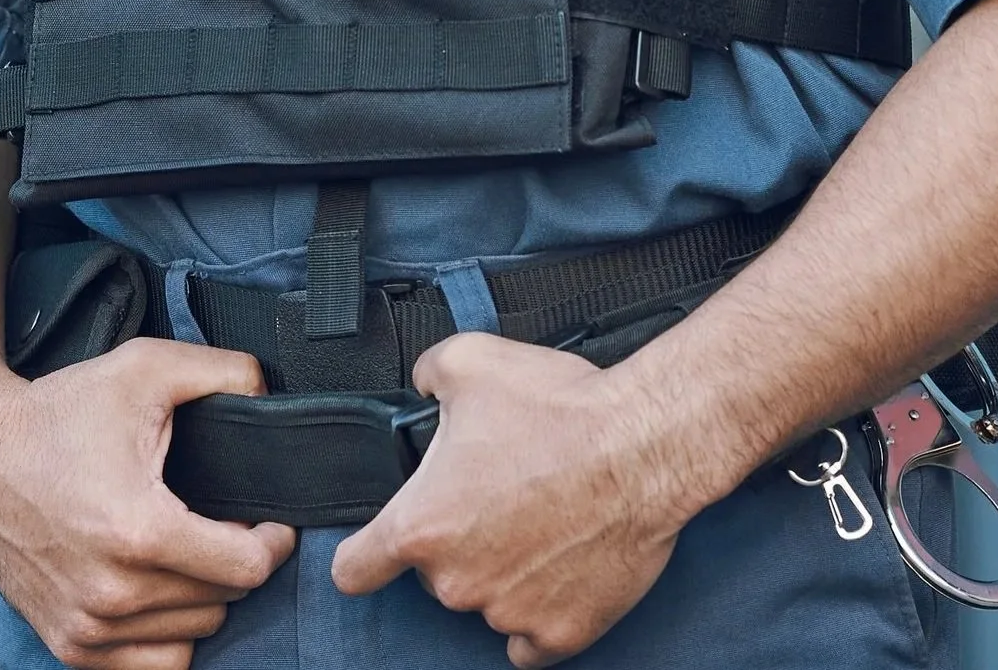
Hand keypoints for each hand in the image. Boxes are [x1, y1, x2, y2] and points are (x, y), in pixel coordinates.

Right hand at [0, 339, 295, 669]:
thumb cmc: (59, 412)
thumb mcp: (148, 366)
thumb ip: (226, 373)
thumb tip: (270, 393)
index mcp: (139, 531)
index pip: (246, 568)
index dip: (273, 540)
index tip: (271, 520)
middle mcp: (113, 593)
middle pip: (222, 601)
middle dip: (234, 562)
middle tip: (223, 523)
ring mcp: (86, 627)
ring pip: (191, 636)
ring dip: (201, 598)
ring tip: (189, 551)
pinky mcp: (68, 645)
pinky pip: (150, 666)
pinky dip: (166, 636)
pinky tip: (161, 590)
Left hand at [331, 337, 695, 666]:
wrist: (643, 445)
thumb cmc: (561, 408)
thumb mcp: (470, 359)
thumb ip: (426, 376)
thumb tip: (422, 386)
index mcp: (423, 525)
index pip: (354, 570)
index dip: (360, 556)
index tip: (373, 551)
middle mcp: (457, 581)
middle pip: (434, 573)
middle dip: (456, 538)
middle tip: (498, 492)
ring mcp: (508, 614)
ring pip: (485, 599)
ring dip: (502, 568)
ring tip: (541, 515)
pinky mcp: (561, 632)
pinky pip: (531, 639)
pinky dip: (539, 611)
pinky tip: (555, 569)